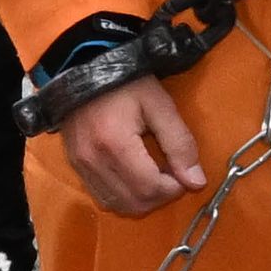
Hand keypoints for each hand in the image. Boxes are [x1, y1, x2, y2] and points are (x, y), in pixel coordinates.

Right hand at [56, 71, 209, 216]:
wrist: (84, 65)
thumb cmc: (126, 82)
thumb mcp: (160, 105)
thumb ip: (180, 144)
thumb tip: (196, 182)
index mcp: (115, 144)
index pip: (149, 188)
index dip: (173, 188)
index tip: (183, 173)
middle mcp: (93, 161)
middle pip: (134, 203)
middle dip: (160, 197)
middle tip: (171, 176)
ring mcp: (80, 165)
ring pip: (117, 205)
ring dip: (142, 199)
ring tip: (154, 176)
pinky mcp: (74, 165)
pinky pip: (102, 197)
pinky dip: (123, 195)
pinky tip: (134, 176)